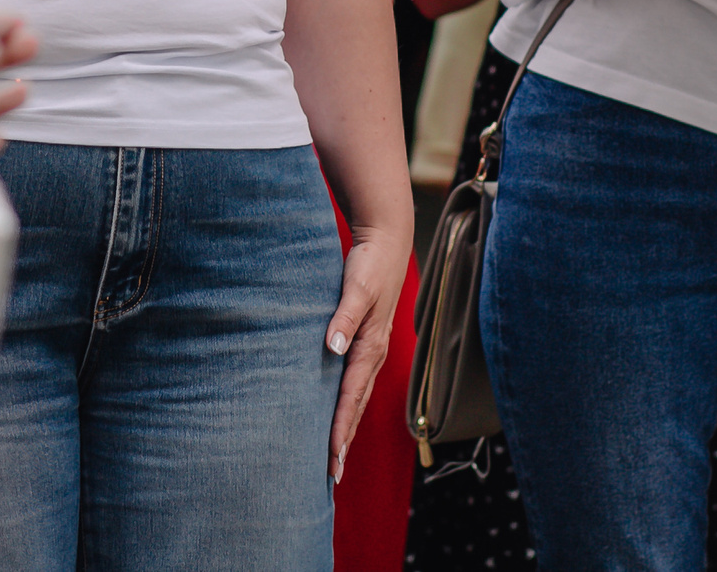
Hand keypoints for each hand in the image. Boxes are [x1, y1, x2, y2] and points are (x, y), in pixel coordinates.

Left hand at [326, 229, 406, 485]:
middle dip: (343, 440)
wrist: (387, 242)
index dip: (339, 428)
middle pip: (356, 406)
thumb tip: (333, 348)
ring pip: (357, 397)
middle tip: (330, 475)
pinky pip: (356, 382)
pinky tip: (336, 414)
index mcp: (371, 346)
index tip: (330, 457)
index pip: (350, 396)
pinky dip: (347, 404)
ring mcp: (372, 350)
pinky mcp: (367, 341)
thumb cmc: (370, 264)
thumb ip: (343, 316)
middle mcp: (374, 354)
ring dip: (345, 427)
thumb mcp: (356, 287)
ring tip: (333, 456)